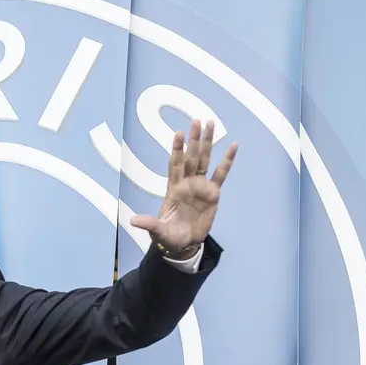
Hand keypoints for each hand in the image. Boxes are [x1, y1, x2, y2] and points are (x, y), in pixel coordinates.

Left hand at [130, 119, 237, 255]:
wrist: (184, 244)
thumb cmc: (169, 236)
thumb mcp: (158, 231)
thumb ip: (149, 224)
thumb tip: (133, 221)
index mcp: (174, 189)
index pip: (175, 165)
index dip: (177, 150)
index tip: (179, 133)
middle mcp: (187, 183)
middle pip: (191, 157)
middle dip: (194, 140)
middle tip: (197, 120)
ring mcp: (201, 186)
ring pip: (204, 160)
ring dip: (207, 143)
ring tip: (211, 124)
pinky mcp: (213, 193)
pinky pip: (221, 174)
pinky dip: (227, 161)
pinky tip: (233, 146)